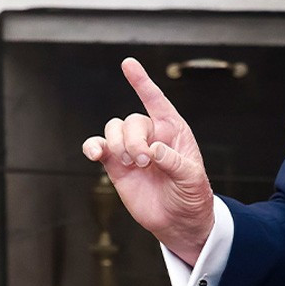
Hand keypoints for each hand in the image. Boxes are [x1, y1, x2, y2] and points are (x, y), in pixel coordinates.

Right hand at [82, 57, 214, 263]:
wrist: (178, 221)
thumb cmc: (192, 195)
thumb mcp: (192, 178)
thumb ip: (174, 162)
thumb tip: (154, 150)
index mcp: (173, 131)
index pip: (156, 100)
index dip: (142, 82)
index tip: (128, 64)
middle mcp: (150, 135)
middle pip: (131, 120)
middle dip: (133, 139)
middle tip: (143, 161)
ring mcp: (130, 149)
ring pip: (113, 129)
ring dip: (117, 144)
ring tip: (130, 164)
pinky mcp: (115, 165)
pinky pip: (98, 147)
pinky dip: (92, 146)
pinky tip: (95, 154)